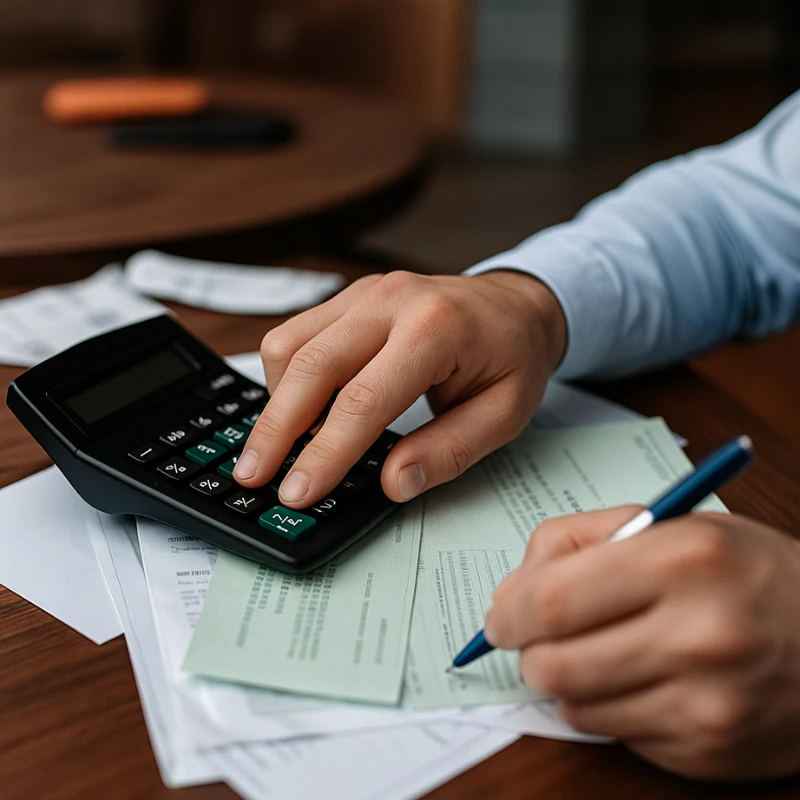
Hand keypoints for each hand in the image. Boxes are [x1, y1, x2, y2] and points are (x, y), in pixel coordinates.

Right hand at [234, 270, 565, 506]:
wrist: (515, 304)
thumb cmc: (513, 357)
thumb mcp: (504, 414)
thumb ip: (449, 450)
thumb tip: (394, 482)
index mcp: (435, 328)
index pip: (363, 400)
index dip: (325, 453)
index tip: (298, 492)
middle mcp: (391, 300)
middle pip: (310, 366)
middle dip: (276, 429)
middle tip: (255, 476)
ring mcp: (364, 293)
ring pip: (289, 344)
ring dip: (276, 401)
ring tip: (280, 449)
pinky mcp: (349, 298)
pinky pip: (297, 334)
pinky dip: (286, 377)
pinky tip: (300, 411)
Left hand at [485, 507, 799, 779]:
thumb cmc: (741, 570)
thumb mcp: (666, 523)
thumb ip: (575, 540)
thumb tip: (509, 594)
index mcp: (682, 560)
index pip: (551, 601)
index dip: (508, 612)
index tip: (500, 616)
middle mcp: (699, 635)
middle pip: (553, 665)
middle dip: (527, 650)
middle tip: (537, 636)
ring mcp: (709, 704)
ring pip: (574, 706)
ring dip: (567, 680)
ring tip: (598, 651)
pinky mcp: (710, 753)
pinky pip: (614, 734)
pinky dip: (608, 706)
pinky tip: (640, 679)